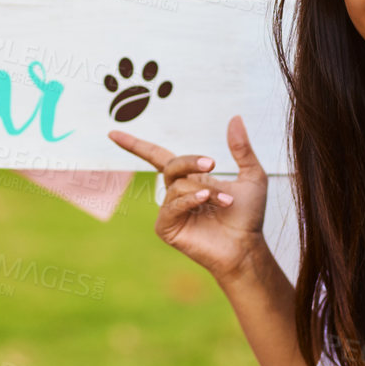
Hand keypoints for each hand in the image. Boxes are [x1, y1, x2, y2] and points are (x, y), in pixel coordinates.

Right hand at [108, 115, 269, 284]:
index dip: (135, 145)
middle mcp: (176, 193)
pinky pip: (171, 206)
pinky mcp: (167, 228)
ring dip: (203, 190)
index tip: (112, 133)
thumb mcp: (252, 176)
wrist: (247, 248)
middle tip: (213, 164)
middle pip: (170, 165)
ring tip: (225, 202)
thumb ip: (242, 149)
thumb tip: (235, 117)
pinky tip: (204, 202)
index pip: (156, 156)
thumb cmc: (249, 216)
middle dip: (191, 161)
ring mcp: (170, 211)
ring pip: (177, 186)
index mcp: (190, 179)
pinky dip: (188, 200)